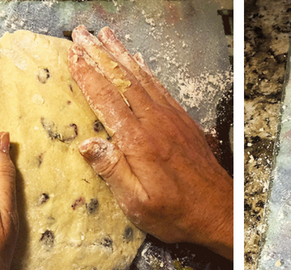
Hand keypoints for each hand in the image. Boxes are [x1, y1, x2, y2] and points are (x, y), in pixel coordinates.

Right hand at [67, 27, 232, 259]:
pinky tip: (138, 61)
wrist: (218, 211)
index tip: (72, 56)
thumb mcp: (137, 203)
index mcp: (139, 143)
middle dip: (100, 54)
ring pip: (143, 78)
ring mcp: (172, 120)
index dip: (88, 76)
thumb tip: (87, 144)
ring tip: (105, 36)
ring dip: (121, 55)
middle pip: (123, 80)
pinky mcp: (184, 122)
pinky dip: (146, 70)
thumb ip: (112, 171)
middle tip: (82, 33)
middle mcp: (156, 124)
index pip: (108, 100)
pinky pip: (160, 88)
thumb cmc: (176, 214)